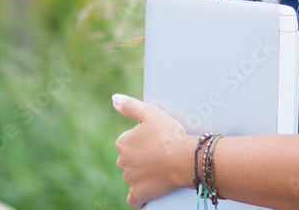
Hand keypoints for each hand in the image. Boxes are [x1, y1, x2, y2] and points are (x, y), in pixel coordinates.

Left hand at [112, 94, 197, 208]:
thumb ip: (129, 105)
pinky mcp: (139, 194)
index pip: (129, 142)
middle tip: (160, 155)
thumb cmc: (169, 134)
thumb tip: (114, 99)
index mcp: (122, 143)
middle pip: (130, 159)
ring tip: (160, 169)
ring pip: (133, 177)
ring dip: (142, 175)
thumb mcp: (149, 112)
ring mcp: (130, 179)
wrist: (184, 159)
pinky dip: (139, 197)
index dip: (143, 141)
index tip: (155, 140)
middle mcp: (122, 162)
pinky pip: (134, 199)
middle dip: (141, 158)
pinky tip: (145, 193)